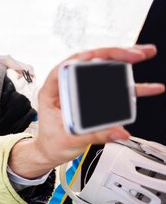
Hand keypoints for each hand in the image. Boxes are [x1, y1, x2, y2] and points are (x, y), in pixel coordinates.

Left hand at [9, 45, 163, 178]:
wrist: (53, 150)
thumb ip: (94, 135)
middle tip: (134, 54)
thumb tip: (118, 132)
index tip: (97, 56)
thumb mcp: (69, 139)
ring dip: (125, 60)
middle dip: (113, 54)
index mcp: (52, 92)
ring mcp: (82, 90)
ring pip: (103, 69)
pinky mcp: (96, 98)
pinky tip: (152, 87)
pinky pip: (115, 89)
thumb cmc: (52, 141)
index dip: (81, 59)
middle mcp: (67, 86)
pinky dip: (133, 87)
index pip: (64, 68)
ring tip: (144, 53)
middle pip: (89, 63)